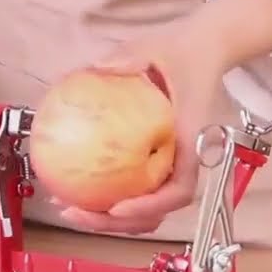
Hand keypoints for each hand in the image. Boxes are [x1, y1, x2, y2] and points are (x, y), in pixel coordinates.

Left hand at [58, 20, 228, 235]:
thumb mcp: (157, 48)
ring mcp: (169, 163)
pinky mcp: (155, 159)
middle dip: (114, 223)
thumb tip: (99, 67)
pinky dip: (106, 194)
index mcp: (190, 141)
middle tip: (72, 212)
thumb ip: (131, 57)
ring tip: (67, 207)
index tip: (117, 208)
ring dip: (107, 217)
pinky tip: (71, 184)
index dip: (150, 207)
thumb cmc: (184, 52)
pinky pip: (132, 185)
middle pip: (155, 212)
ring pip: (143, 208)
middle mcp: (182, 160)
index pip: (179, 189)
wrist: (204, 48)